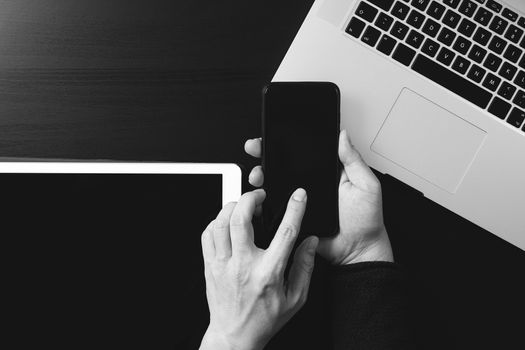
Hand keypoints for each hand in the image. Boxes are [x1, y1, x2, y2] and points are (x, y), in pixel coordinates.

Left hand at [200, 189, 318, 349]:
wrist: (234, 336)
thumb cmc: (264, 319)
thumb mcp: (296, 298)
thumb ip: (304, 267)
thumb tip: (310, 242)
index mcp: (268, 273)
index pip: (285, 233)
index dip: (294, 209)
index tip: (298, 195)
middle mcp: (243, 265)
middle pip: (241, 219)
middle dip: (251, 198)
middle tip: (260, 195)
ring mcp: (222, 265)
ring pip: (220, 223)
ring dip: (232, 206)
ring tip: (243, 206)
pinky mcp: (209, 266)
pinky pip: (207, 234)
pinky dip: (217, 221)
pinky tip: (227, 223)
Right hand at [244, 130, 392, 264]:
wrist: (358, 251)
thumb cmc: (366, 221)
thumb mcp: (367, 185)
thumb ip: (354, 161)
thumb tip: (343, 136)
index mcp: (326, 173)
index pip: (304, 153)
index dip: (287, 143)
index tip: (274, 135)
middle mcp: (311, 185)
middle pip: (283, 166)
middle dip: (266, 155)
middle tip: (257, 149)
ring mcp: (300, 201)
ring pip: (275, 185)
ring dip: (262, 178)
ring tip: (259, 176)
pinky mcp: (293, 216)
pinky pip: (275, 208)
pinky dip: (264, 202)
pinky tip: (260, 197)